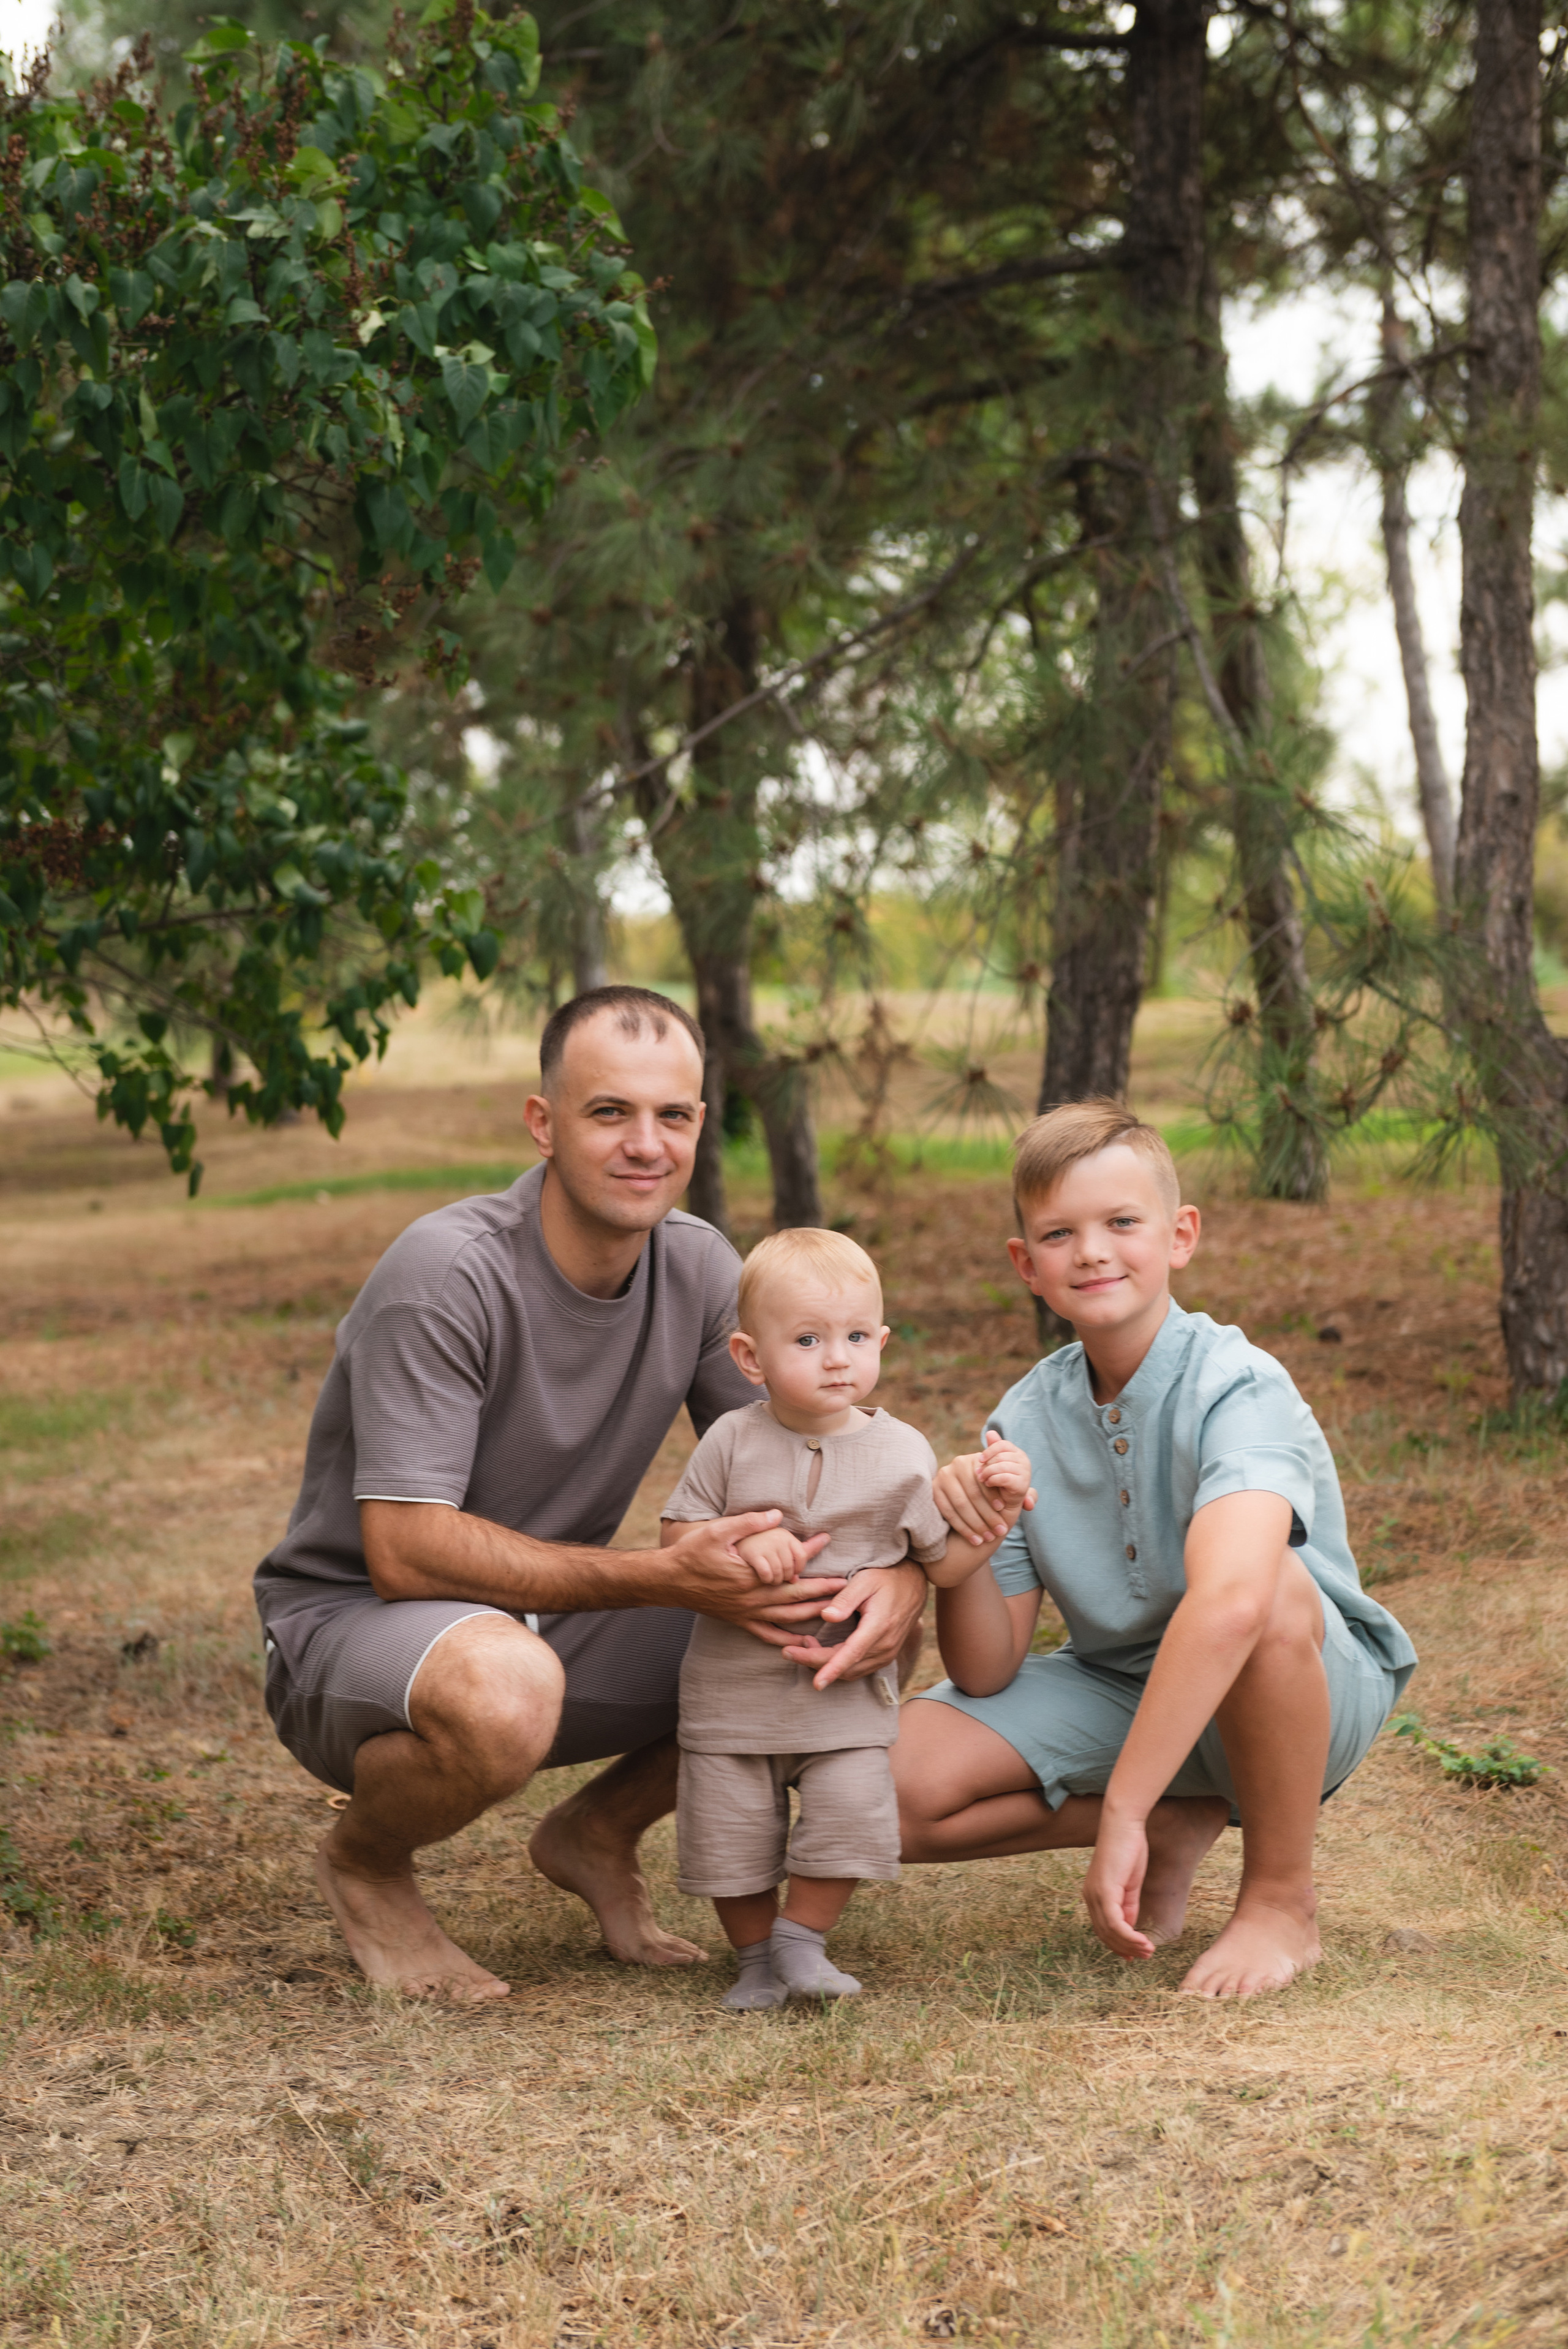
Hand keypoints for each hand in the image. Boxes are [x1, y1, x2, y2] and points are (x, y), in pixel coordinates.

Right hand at [662, 1512, 840, 1625]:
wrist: (669, 1580)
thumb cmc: (693, 1553)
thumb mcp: (718, 1531)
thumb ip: (749, 1522)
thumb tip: (777, 1515)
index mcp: (751, 1576)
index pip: (790, 1568)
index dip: (812, 1560)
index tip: (831, 1551)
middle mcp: (752, 1598)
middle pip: (795, 1596)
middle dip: (824, 1592)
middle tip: (850, 1588)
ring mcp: (746, 1612)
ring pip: (787, 1617)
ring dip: (812, 1614)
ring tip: (837, 1612)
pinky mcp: (739, 1620)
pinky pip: (767, 1635)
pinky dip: (787, 1640)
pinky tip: (804, 1644)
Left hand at [781, 1560, 924, 1689]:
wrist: (913, 1583)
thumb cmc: (886, 1577)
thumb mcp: (864, 1580)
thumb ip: (845, 1599)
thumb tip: (826, 1616)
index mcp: (879, 1626)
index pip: (852, 1654)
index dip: (832, 1669)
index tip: (816, 1683)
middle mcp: (885, 1645)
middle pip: (847, 1666)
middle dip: (815, 1663)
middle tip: (789, 1651)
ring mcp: (887, 1653)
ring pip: (852, 1671)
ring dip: (826, 1665)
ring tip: (803, 1647)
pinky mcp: (885, 1654)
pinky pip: (859, 1668)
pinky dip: (839, 1665)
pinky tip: (822, 1651)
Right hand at [935, 1430, 1035, 1546]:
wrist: (966, 1502)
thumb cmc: (991, 1496)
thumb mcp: (1007, 1492)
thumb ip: (1021, 1494)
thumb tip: (1030, 1502)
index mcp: (977, 1459)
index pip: (986, 1478)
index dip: (994, 1496)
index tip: (1003, 1511)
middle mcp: (958, 1463)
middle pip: (973, 1493)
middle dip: (988, 1515)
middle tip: (999, 1531)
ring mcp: (943, 1476)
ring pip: (961, 1504)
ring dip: (976, 1524)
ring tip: (988, 1538)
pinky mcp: (934, 1490)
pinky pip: (948, 1511)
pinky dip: (962, 1528)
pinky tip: (975, 1539)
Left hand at [975, 1434, 1035, 1515]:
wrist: (1005, 1504)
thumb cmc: (998, 1483)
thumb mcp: (994, 1464)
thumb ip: (993, 1449)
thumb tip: (990, 1432)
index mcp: (1018, 1453)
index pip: (1003, 1444)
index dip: (989, 1451)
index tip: (979, 1460)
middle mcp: (1024, 1460)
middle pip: (1000, 1456)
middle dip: (986, 1465)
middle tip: (978, 1474)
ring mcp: (1025, 1472)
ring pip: (1000, 1466)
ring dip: (987, 1473)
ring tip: (982, 1479)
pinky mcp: (1022, 1484)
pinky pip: (1004, 1477)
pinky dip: (993, 1480)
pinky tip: (988, 1484)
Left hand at [1081, 1808, 1154, 1961]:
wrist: (1124, 1825)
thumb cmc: (1128, 1849)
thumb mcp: (1129, 1884)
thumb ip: (1128, 1905)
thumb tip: (1130, 1927)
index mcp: (1094, 1894)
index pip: (1103, 1928)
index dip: (1118, 1945)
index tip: (1134, 1955)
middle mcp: (1090, 1897)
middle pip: (1105, 1934)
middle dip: (1126, 1949)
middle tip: (1145, 1956)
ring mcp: (1095, 1894)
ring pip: (1110, 1932)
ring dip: (1131, 1946)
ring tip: (1148, 1952)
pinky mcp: (1104, 1891)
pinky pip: (1116, 1923)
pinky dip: (1130, 1936)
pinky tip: (1143, 1942)